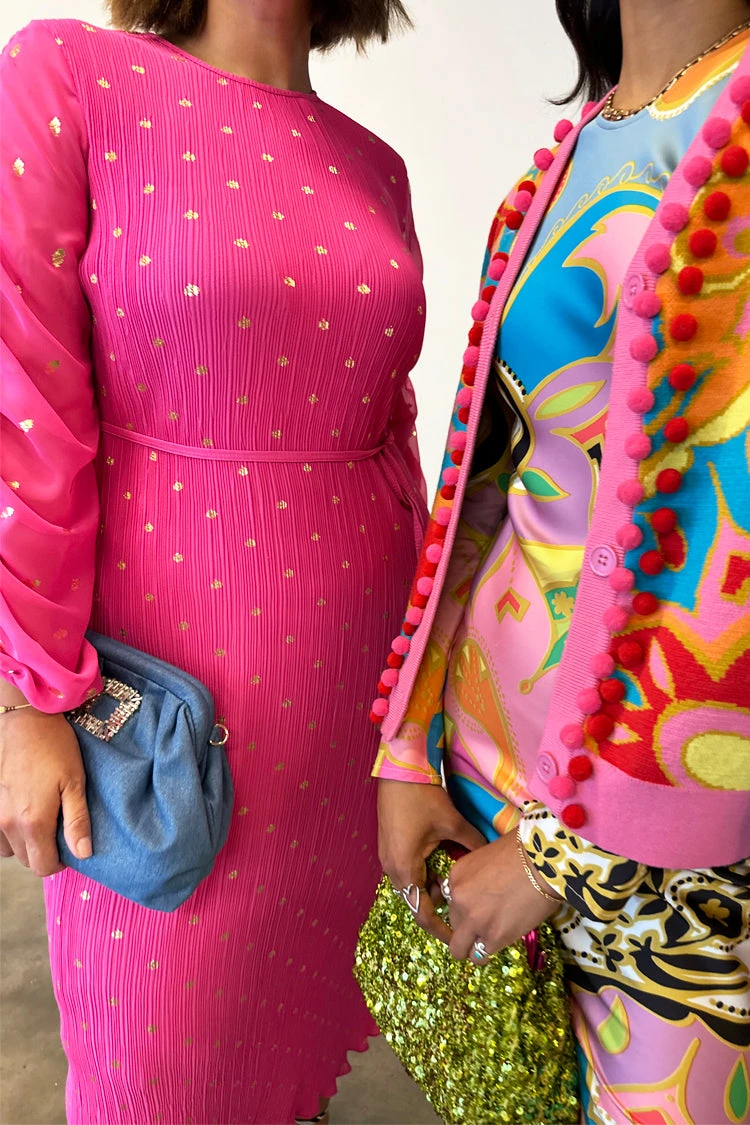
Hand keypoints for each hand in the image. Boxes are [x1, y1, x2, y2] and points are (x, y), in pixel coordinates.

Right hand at [0, 708, 91, 875]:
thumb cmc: (55, 748)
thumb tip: (83, 854)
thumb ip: (77, 821)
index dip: (59, 863)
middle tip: (59, 830)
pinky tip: (23, 813)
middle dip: (44, 853)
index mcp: (33, 821)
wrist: (25, 720)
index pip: (43, 866)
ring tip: (42, 820)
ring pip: (9, 849)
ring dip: (26, 843)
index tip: (70, 848)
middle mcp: (7, 823)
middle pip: (26, 860)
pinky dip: (9, 832)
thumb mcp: (75, 782)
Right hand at [378, 778, 485, 944]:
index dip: (442, 930)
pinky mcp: (390, 848)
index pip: (423, 913)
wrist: (398, 771)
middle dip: (441, 905)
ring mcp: (389, 858)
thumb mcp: (453, 824)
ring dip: (434, 886)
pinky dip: (426, 873)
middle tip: (466, 907)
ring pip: (414, 885)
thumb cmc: (423, 797)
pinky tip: (444, 862)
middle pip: (418, 901)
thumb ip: (473, 846)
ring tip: (458, 882)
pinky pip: (409, 871)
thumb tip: (491, 861)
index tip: (460, 939)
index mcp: (406, 869)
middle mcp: (393, 869)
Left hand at [447, 830, 562, 961]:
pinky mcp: (493, 937)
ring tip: (488, 942)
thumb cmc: (522, 852)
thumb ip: (477, 878)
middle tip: (489, 922)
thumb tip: (484, 893)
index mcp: (456, 876)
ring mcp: (474, 920)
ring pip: (459, 949)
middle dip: (469, 925)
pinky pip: (481, 956)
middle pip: (454, 923)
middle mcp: (458, 899)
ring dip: (472, 947)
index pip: (451, 902)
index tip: (480, 907)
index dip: (466, 906)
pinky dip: (490, 951)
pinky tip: (502, 941)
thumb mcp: (487, 858)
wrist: (543, 862)